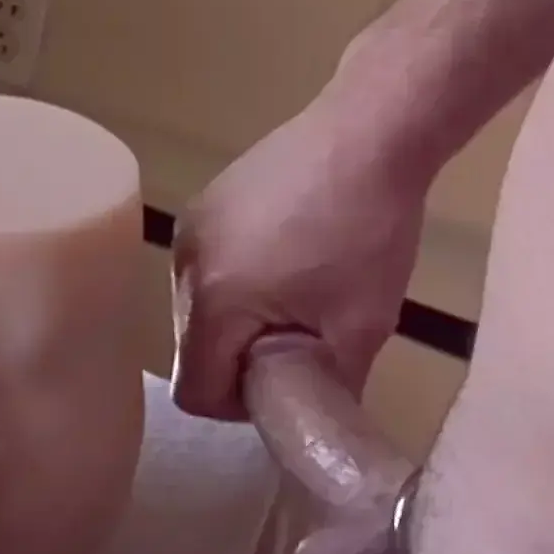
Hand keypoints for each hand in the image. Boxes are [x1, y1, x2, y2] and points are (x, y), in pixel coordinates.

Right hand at [170, 94, 438, 420]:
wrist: (369, 129)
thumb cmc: (368, 231)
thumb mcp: (362, 326)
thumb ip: (328, 387)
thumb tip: (315, 423)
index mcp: (213, 301)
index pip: (195, 391)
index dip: (239, 403)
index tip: (288, 381)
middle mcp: (184, 267)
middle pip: (193, 350)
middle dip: (241, 358)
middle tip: (304, 336)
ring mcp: (190, 230)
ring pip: (200, 309)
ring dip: (239, 318)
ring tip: (300, 289)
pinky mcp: (206, 204)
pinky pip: (208, 267)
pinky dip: (239, 278)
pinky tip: (291, 252)